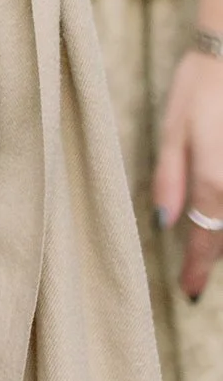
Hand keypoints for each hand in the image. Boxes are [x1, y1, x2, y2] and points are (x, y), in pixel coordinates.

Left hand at [154, 47, 222, 298]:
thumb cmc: (201, 87)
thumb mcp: (173, 129)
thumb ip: (170, 179)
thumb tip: (163, 224)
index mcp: (215, 179)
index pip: (205, 238)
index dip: (196, 269)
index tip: (189, 293)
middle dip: (213, 256)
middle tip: (195, 273)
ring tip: (207, 247)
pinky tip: (219, 213)